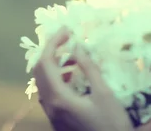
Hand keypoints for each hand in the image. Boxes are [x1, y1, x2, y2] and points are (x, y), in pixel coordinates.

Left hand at [32, 27, 150, 130]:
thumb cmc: (111, 125)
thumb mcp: (104, 94)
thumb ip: (89, 68)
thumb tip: (77, 46)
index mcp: (58, 97)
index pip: (46, 61)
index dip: (53, 42)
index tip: (67, 29)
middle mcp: (49, 105)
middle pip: (39, 70)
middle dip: (51, 50)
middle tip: (68, 38)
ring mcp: (51, 114)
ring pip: (43, 82)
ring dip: (55, 64)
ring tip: (74, 57)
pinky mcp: (57, 119)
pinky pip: (49, 92)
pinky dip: (57, 78)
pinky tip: (74, 76)